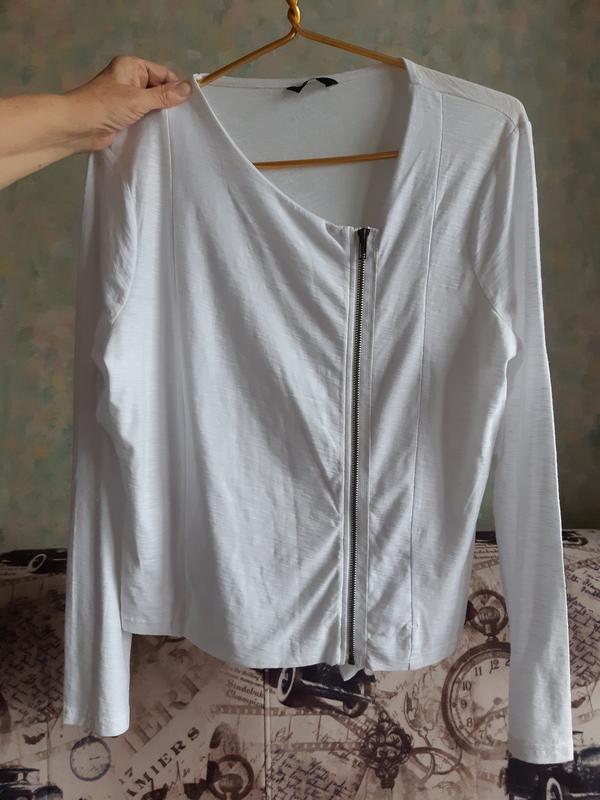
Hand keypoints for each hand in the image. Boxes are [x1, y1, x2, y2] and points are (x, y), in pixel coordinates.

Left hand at [62, 55, 193, 151]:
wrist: (77, 127)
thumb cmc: (105, 107)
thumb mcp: (138, 99)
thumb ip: (164, 96)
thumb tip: (189, 89)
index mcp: (132, 66)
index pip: (163, 74)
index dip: (176, 87)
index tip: (188, 105)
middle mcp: (129, 78)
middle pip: (158, 88)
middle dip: (169, 102)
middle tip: (183, 119)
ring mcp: (126, 97)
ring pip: (151, 104)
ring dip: (160, 114)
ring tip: (175, 127)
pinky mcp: (123, 114)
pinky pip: (143, 116)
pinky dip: (151, 123)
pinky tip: (161, 132)